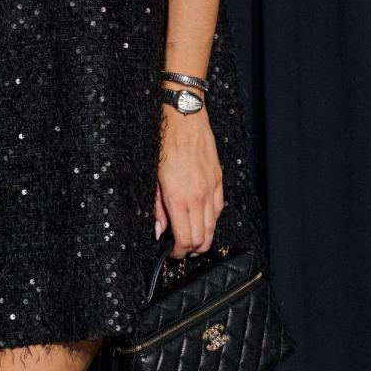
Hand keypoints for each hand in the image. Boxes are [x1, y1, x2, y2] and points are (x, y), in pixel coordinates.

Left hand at [154, 94, 223, 257]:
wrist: (184, 118)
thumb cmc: (164, 142)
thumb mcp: (152, 176)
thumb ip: (156, 206)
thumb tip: (158, 230)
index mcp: (179, 198)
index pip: (185, 239)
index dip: (179, 251)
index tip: (172, 252)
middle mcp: (198, 196)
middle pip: (201, 238)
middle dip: (191, 248)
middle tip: (180, 248)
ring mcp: (211, 188)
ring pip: (213, 226)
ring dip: (203, 237)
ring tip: (192, 238)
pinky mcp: (218, 179)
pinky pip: (219, 208)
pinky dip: (211, 219)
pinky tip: (203, 218)